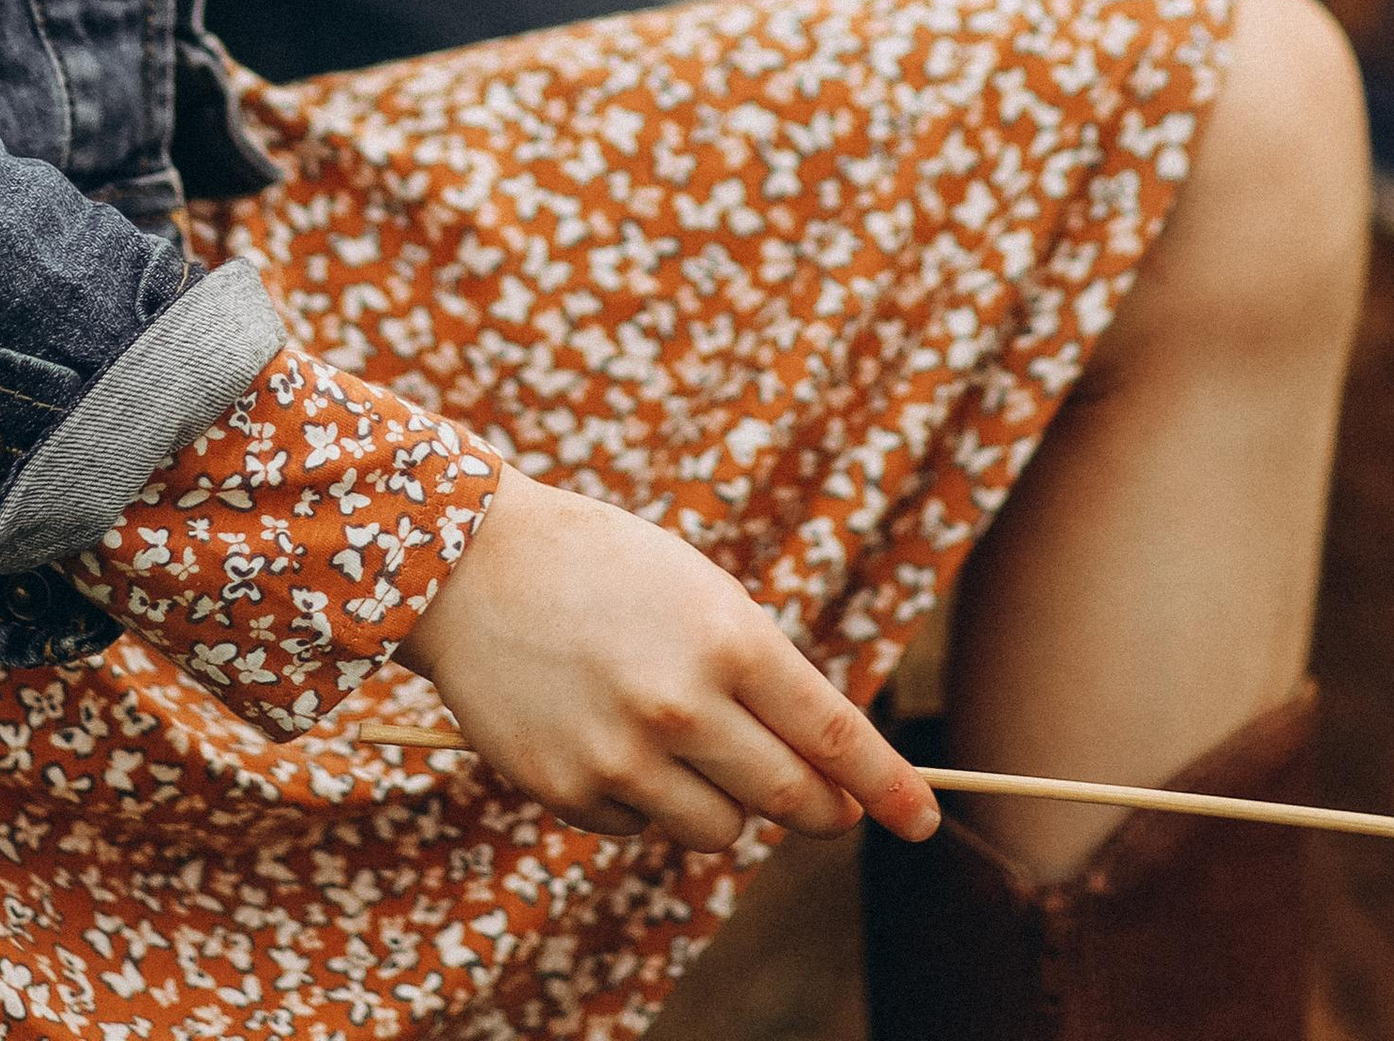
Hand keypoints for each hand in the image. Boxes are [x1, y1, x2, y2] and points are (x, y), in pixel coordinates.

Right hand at [398, 465, 938, 851]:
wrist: (471, 564)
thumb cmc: (604, 568)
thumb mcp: (700, 593)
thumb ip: (761, 675)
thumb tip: (823, 773)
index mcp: (727, 638)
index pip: (833, 736)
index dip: (886, 787)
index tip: (922, 820)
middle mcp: (682, 704)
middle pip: (792, 800)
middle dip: (820, 809)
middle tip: (825, 806)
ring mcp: (623, 755)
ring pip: (722, 830)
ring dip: (723, 802)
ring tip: (680, 740)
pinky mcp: (570, 790)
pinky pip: (643, 828)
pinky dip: (642, 799)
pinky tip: (606, 736)